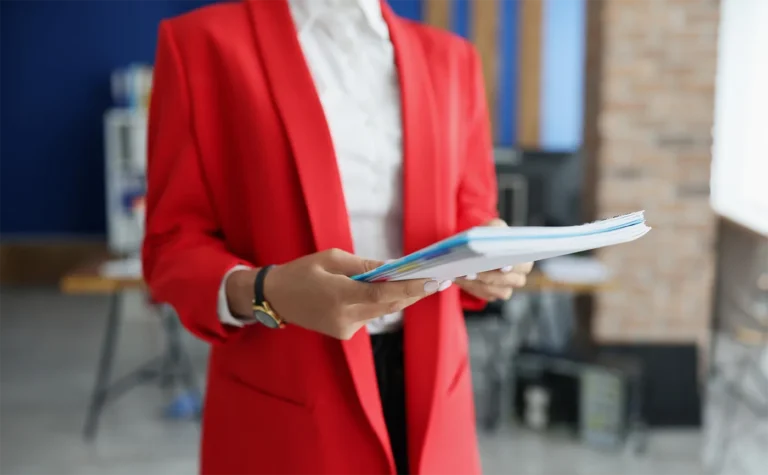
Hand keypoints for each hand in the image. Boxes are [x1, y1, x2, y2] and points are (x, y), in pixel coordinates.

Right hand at [226, 249, 444, 339]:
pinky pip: (370, 315)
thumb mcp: (331, 259)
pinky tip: (388, 290)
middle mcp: (344, 317)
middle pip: (389, 305)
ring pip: (381, 311)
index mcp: (339, 296)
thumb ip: (363, 266)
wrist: (274, 298)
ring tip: (420, 281)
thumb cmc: (301, 272)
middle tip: (437, 278)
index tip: (432, 281)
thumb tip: (393, 268)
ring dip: (399, 296)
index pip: (382, 295)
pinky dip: (380, 303)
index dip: (410, 289)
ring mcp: (345, 329)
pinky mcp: (344, 333)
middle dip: (413, 292)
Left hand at [456, 218, 533, 300]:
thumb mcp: (493, 227)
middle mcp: (519, 274)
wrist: (476, 248)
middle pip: (512, 280)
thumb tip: (494, 238)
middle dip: (492, 276)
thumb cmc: (488, 237)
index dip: (514, 266)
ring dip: (481, 283)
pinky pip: (486, 294)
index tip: (502, 266)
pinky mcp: (493, 294)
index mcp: (525, 257)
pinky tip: (463, 279)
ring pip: (499, 291)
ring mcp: (507, 286)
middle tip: (476, 271)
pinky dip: (473, 287)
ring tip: (466, 274)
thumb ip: (496, 228)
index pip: (524, 264)